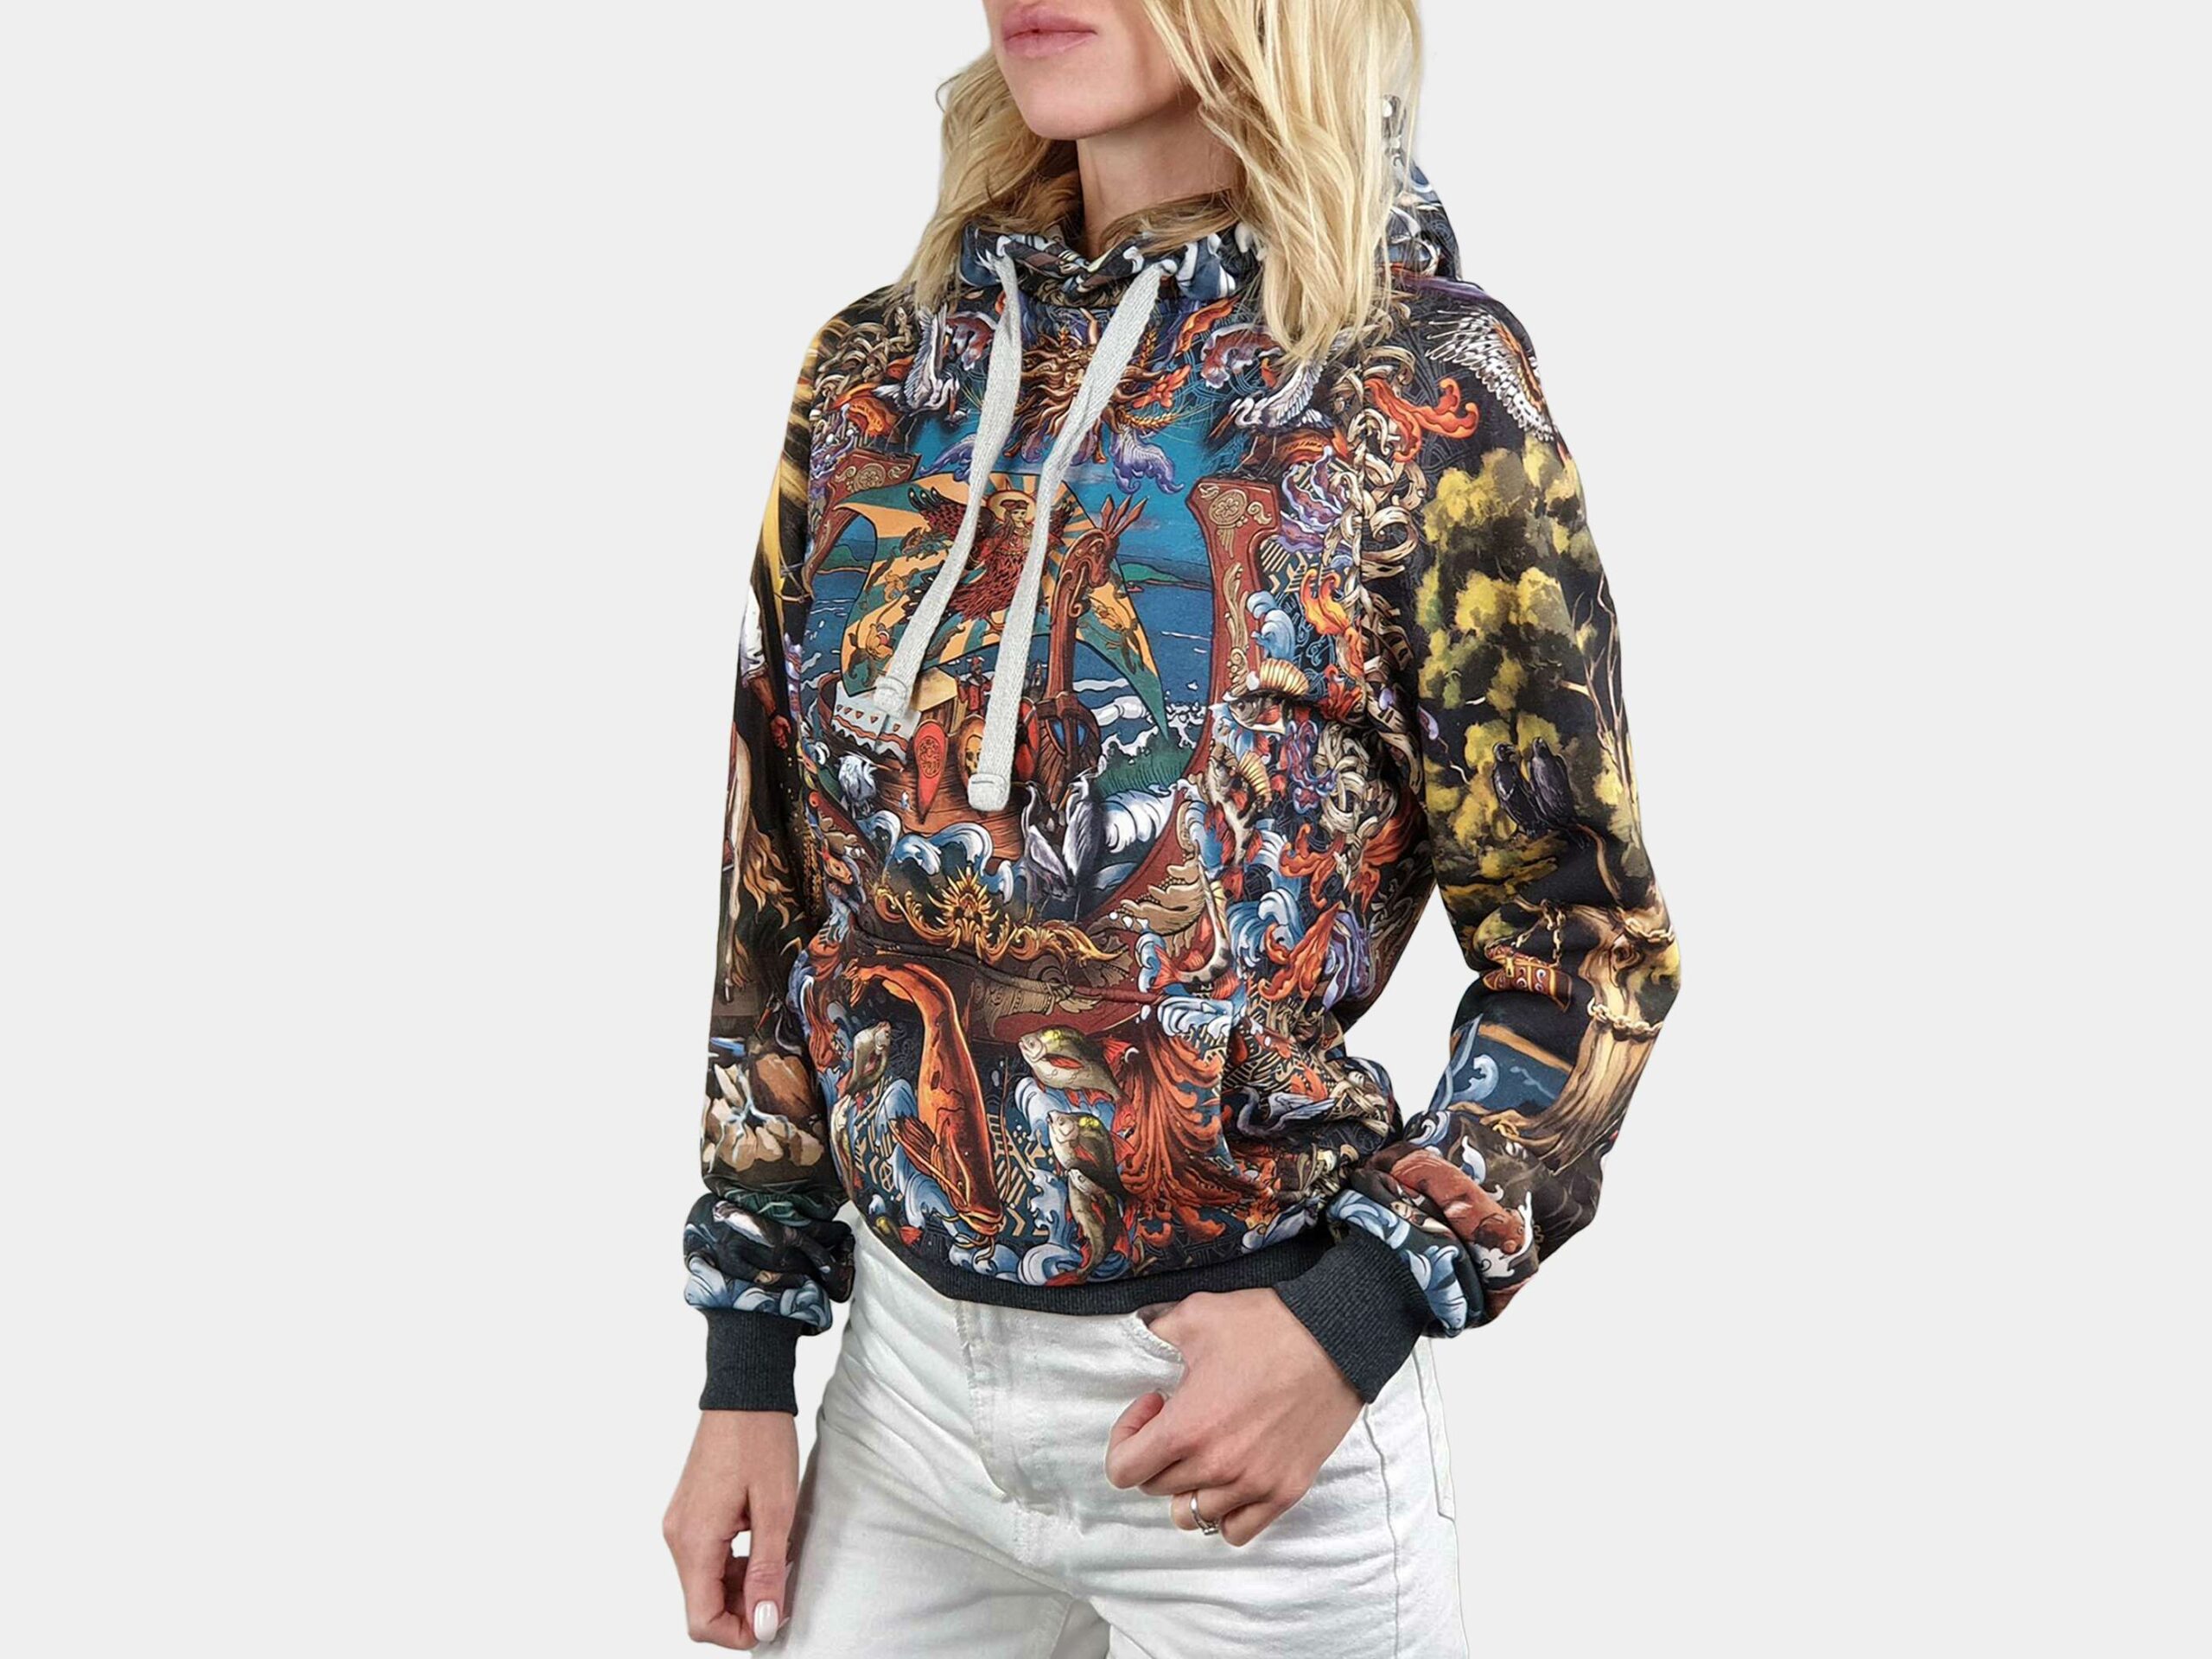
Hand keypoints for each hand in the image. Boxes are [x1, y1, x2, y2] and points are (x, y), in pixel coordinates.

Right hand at [663, 1411, 799, 1647]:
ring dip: (739, 1588)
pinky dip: (732, 1566)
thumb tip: (764, 1623)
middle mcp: (677, 1537)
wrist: (744, 1390)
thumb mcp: (776, 1508)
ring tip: (777, 1564)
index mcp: (694, 1540)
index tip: (774, 1618)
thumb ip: (767, 1570)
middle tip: (782, 1590)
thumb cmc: (761, 1440)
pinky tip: (762, 1547)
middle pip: (701, 1604)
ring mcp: (680, 1524)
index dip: (738, 1632)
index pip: (701, 1620)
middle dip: (742, 1610)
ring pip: (704, 1583)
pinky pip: (706, 1558)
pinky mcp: (689, 1514)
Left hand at [1102, 1287, 1360, 1545]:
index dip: (1126, 1437)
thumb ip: (1157, 1329)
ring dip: (1188, 1485)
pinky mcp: (1286, 1491)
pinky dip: (1225, 1512)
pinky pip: (1237, 1531)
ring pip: (1193, 1514)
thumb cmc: (1268, 1325)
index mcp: (1188, 1428)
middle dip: (1157, 1453)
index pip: (1123, 1471)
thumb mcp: (1197, 1314)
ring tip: (1204, 1451)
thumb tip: (1140, 1332)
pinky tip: (1231, 1478)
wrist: (1338, 1338)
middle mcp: (1217, 1467)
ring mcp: (1253, 1485)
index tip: (1153, 1405)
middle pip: (1157, 1489)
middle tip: (1180, 1417)